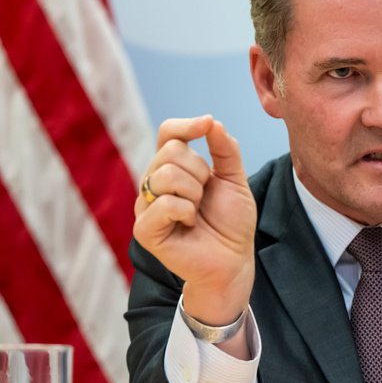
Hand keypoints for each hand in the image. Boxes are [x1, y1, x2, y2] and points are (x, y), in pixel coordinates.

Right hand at [133, 116, 256, 336]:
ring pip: (166, 175)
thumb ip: (226, 150)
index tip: (206, 124)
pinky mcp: (144, 229)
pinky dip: (186, 212)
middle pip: (170, 151)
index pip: (168, 134)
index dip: (185, 126)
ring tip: (198, 212)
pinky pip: (165, 204)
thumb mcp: (235, 180)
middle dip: (200, 171)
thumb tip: (212, 122)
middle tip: (205, 196)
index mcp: (173, 168)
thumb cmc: (231, 222)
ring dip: (194, 193)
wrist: (233, 259)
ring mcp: (146, 206)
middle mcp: (154, 183)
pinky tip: (190, 224)